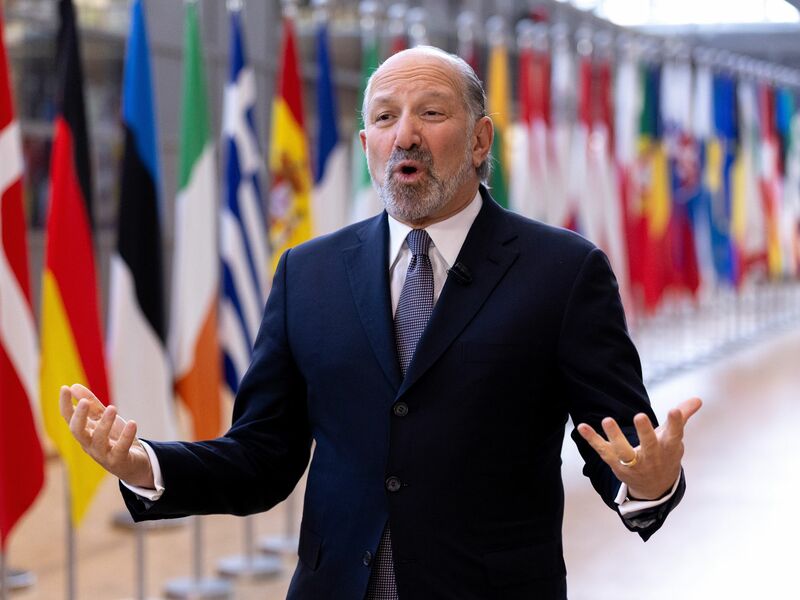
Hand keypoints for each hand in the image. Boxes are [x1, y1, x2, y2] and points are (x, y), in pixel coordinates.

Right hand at [59, 383, 154, 488]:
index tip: (64, 388)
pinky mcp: (118, 460)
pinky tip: (132, 423)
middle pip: (78, 432)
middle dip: (80, 417)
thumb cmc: (115, 439)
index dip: (65, 405)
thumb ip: (92, 405)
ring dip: (105, 423)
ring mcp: (103, 454)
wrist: (134, 463)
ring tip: (113, 408)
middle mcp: (90, 444)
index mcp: (85, 433)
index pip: (70, 419)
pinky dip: (126, 436)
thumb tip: (74, 386)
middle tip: (85, 402)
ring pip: (99, 440)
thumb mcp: (104, 419)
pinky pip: (120, 449)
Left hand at [576, 397, 701, 499]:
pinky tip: (581, 426)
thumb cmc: (664, 455)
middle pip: (649, 445)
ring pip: (624, 452)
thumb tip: (698, 399)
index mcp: (668, 448)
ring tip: (607, 420)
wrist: (654, 487)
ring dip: (615, 436)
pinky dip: (592, 439)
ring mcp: (633, 462)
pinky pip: (602, 451)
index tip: (674, 410)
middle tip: (640, 415)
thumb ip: (682, 417)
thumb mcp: (674, 438)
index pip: (674, 435)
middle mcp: (651, 457)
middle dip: (645, 432)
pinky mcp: (616, 464)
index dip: (675, 423)